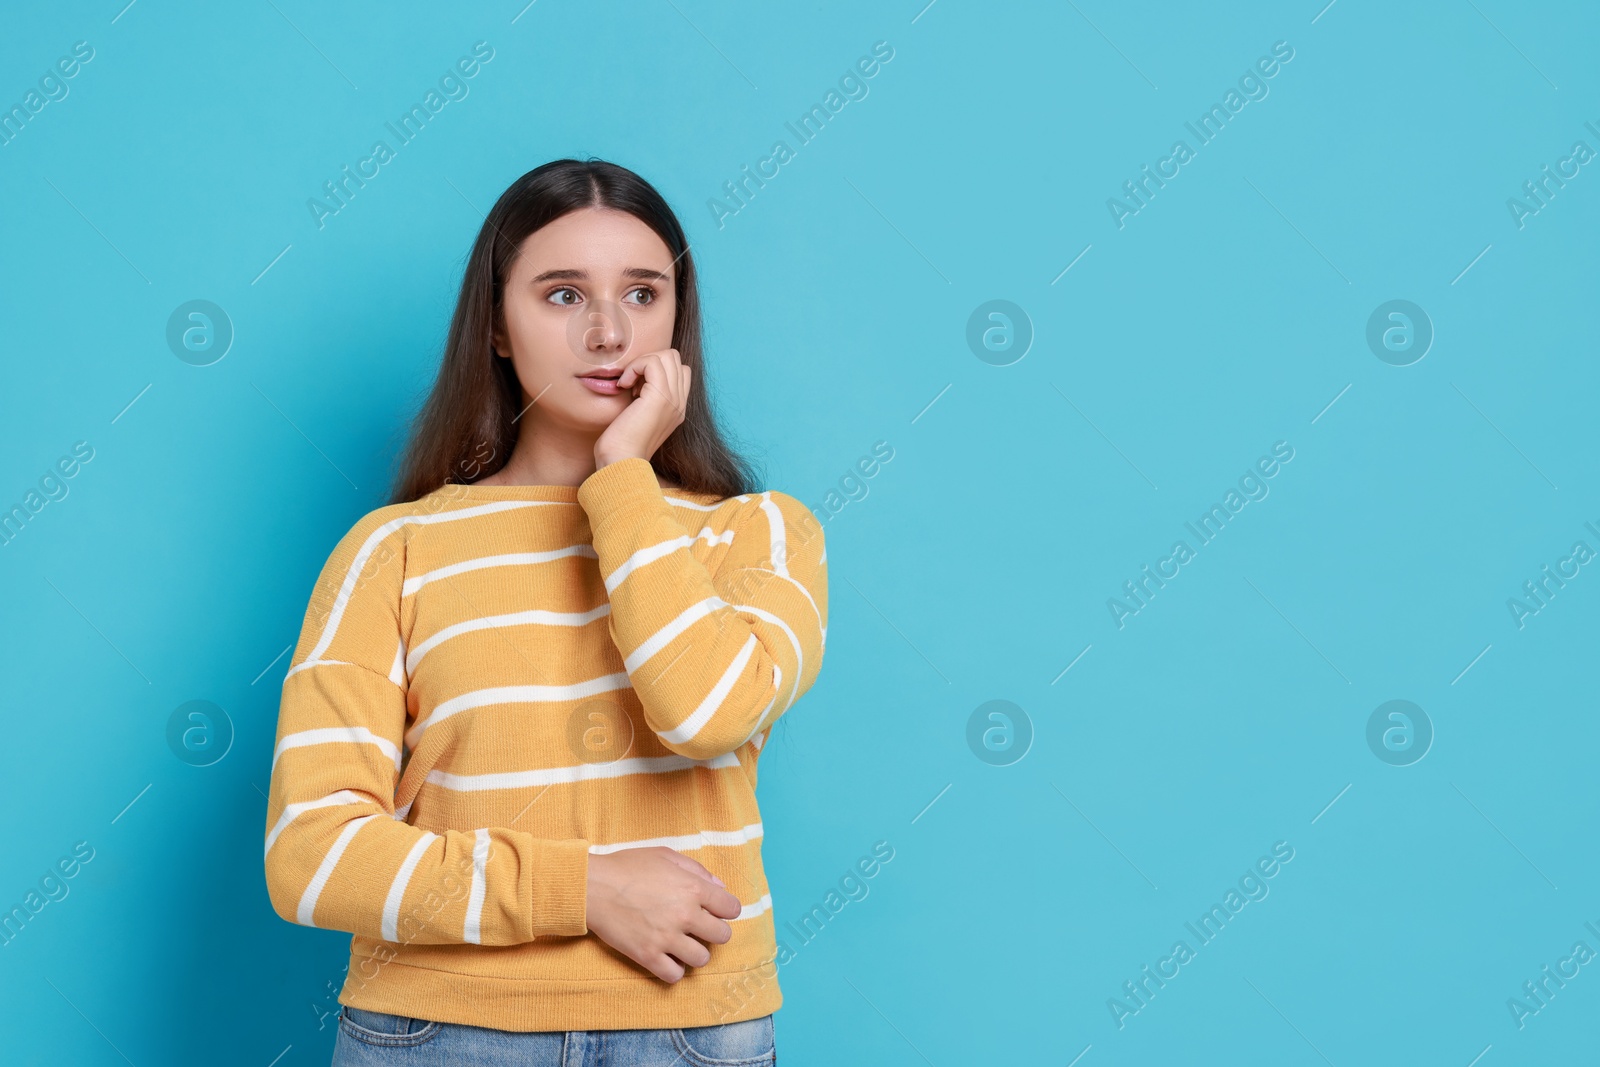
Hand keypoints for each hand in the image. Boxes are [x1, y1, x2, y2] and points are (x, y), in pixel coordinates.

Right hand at [584, 846, 742, 982]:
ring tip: (682, 944)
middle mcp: (685, 914)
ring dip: (695, 952)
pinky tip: (667, 957)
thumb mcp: (665, 855)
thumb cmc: (627, 867)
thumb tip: (720, 887)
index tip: (715, 911)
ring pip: (702, 959)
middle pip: (722, 936)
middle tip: (698, 928)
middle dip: (713, 931)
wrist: (592, 887)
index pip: (732, 908)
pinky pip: (675, 975)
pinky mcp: (648, 956)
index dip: (725, 909)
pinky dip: (674, 969)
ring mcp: (667, 938)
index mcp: (692, 888)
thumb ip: (697, 870)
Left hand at [593, 348, 690, 469]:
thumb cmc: (620, 446)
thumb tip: (633, 379)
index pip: (679, 370)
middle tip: (631, 383)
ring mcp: (674, 399)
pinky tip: (623, 385)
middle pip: (674, 358)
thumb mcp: (636, 418)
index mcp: (677, 409)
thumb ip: (642, 399)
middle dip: (649, 361)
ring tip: (628, 384)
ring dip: (641, 362)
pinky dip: (634, 367)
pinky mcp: (660, 397)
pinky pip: (652, 362)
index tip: (635, 387)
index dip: (655, 369)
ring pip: (667, 355)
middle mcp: (680, 403)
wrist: (621, 463)